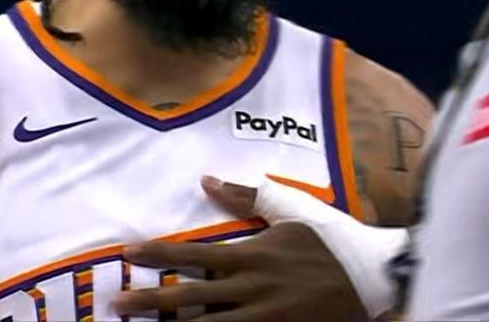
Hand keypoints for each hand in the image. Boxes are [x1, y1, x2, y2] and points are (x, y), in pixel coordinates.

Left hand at [113, 176, 367, 321]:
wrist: (372, 277)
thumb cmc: (330, 239)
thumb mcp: (290, 210)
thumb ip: (247, 195)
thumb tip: (207, 180)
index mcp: (252, 254)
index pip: (193, 254)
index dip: (157, 254)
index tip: (127, 253)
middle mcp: (252, 289)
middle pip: (190, 299)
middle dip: (149, 301)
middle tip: (116, 302)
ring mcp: (265, 318)